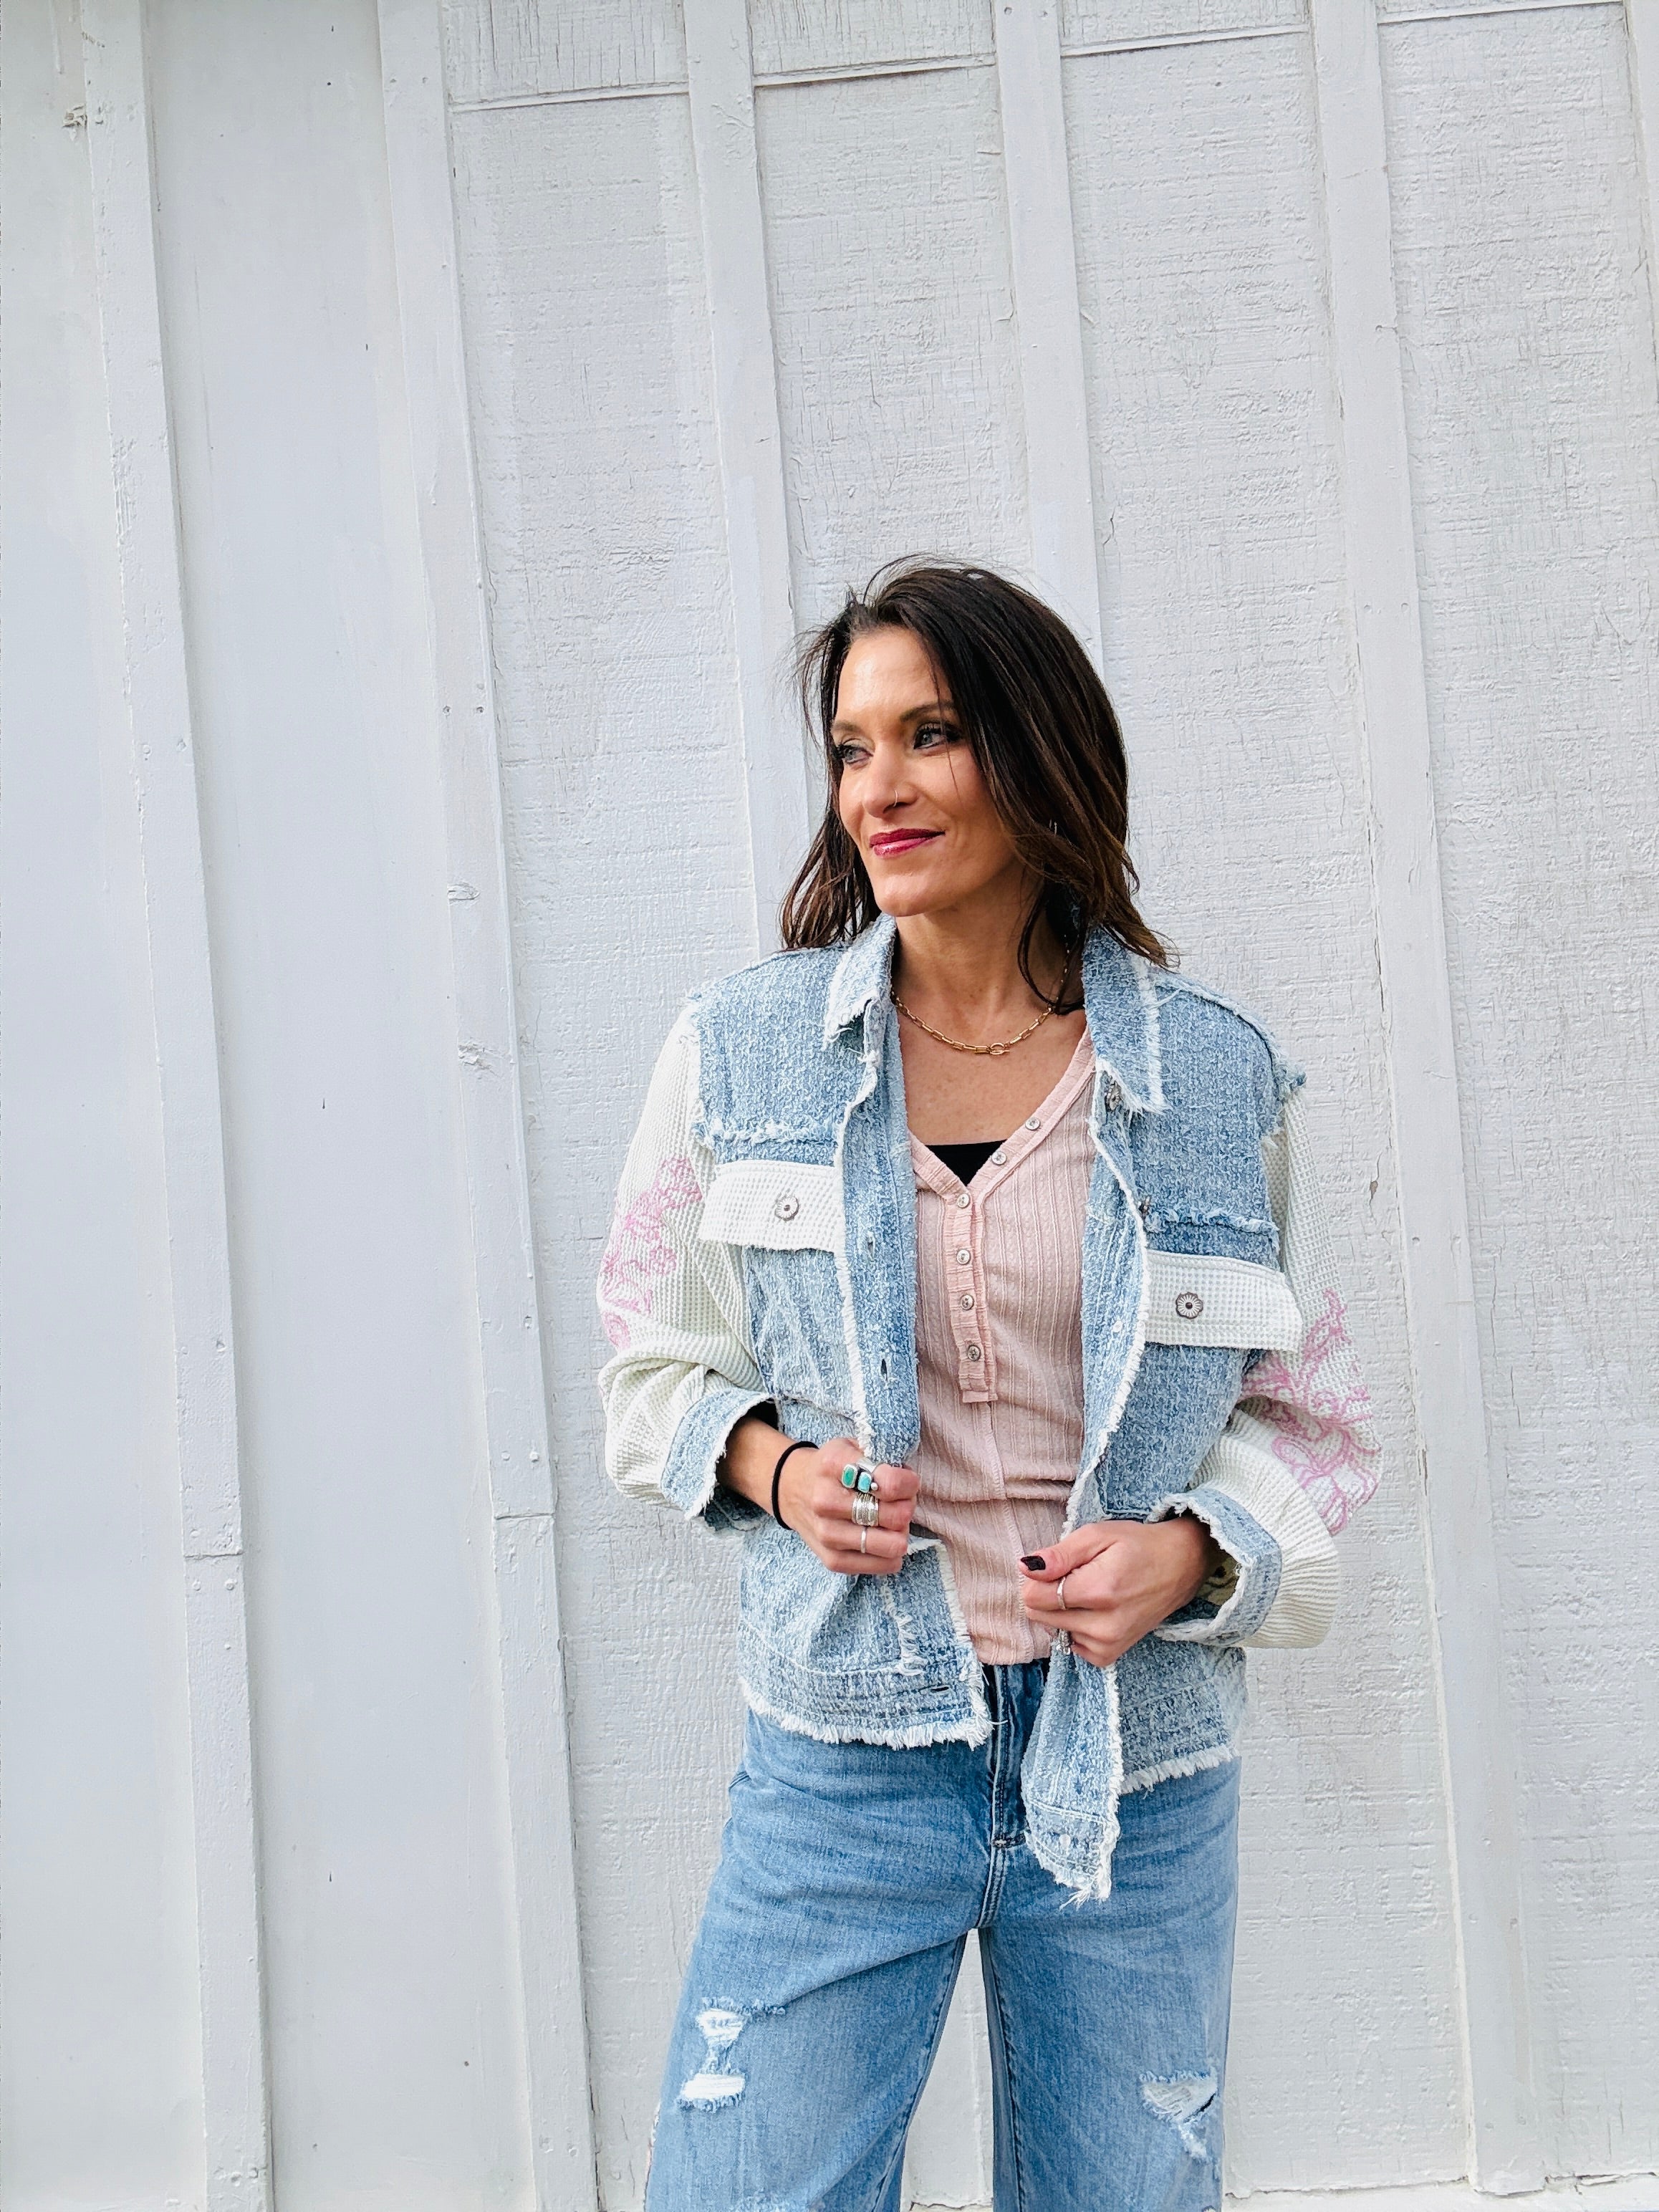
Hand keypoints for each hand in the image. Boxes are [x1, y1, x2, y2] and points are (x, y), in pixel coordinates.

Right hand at [777, 1437, 918, 1576]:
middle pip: (894, 1516)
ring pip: (891, 1545)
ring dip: (901, 1533)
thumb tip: (910, 1482)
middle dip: (907, 1507)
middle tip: (901, 1501)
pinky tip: (885, 1539)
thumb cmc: (832, 1469)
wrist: (792, 1490)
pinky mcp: (831, 1559)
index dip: (909, 1483)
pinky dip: (892, 1555)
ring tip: (893, 1522)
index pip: (889, 1483)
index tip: (908, 1482)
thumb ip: (881, 1457)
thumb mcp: (851, 1447)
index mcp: (833, 1465)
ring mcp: (827, 1533)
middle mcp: (825, 1500)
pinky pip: (882, 1565)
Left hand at [1017, 1517, 1218, 1666]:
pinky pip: (1069, 1643)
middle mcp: (1103, 1625)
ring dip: (1061, 1610)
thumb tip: (1024, 1568)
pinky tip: (1095, 1609)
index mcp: (1099, 1590)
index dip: (1036, 1578)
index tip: (1056, 1565)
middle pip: (1038, 1615)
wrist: (1180, 1567)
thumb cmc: (1137, 1545)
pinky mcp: (1109, 1655)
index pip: (1033, 1598)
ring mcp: (1108, 1644)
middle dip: (1047, 1593)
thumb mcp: (1097, 1535)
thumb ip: (1060, 1555)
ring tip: (1090, 1590)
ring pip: (1051, 1629)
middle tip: (1076, 1575)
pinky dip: (1074, 1626)